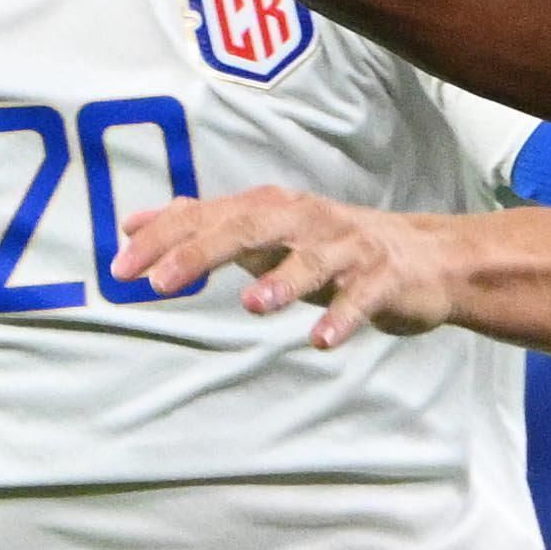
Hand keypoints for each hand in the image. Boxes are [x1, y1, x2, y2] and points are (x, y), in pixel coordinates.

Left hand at [118, 177, 479, 344]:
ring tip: (252, 305)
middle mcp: (307, 220)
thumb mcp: (267, 232)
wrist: (428, 258)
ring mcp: (348, 247)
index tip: (121, 265)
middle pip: (250, 228)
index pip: (209, 215)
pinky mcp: (385, 278)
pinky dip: (342, 316)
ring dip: (282, 280)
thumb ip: (206, 227)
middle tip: (162, 282)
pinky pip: (362, 298)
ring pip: (311, 259)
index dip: (164, 237)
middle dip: (203, 252)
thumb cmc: (335, 246)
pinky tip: (321, 341)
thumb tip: (136, 224)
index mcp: (273, 208)